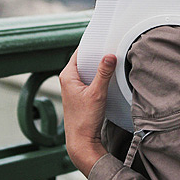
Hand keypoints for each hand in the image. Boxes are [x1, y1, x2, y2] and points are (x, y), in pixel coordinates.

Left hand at [59, 50, 116, 176]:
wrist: (81, 141)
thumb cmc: (84, 119)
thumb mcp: (97, 93)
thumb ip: (103, 73)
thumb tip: (109, 56)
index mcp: (67, 75)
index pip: (79, 52)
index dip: (91, 45)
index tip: (102, 38)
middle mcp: (68, 80)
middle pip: (84, 61)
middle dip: (96, 55)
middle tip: (111, 48)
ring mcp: (74, 88)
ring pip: (87, 71)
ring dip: (98, 67)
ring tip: (112, 60)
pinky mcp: (80, 96)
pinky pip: (90, 80)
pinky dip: (98, 77)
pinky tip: (108, 77)